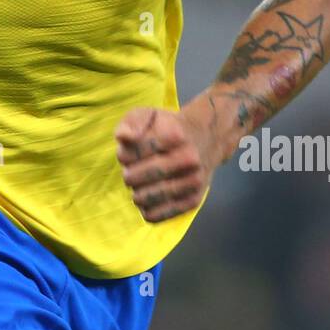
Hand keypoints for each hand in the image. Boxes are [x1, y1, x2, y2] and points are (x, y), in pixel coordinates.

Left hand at [115, 103, 216, 222]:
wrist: (207, 139)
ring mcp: (192, 182)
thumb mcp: (148, 114)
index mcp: (173, 135)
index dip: (123, 155)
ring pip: (144, 198)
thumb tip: (123, 138)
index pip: (130, 154)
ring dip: (135, 192)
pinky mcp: (193, 201)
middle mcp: (187, 159)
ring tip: (140, 184)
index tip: (129, 153)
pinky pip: (157, 215)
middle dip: (127, 175)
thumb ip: (131, 123)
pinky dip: (145, 209)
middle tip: (132, 170)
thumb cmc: (169, 127)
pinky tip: (148, 197)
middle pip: (135, 177)